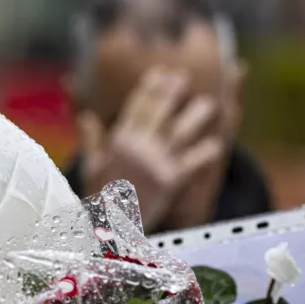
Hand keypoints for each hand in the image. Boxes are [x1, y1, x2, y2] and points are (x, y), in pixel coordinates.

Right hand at [77, 67, 223, 230]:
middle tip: (183, 78)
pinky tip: (217, 146)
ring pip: (179, 134)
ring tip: (209, 104)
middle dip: (171, 94)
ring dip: (195, 118)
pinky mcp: (169, 182)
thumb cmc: (99, 197)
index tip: (161, 74)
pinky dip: (204, 155)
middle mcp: (138, 149)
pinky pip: (190, 164)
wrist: (108, 229)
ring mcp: (154, 164)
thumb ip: (92, 140)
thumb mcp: (91, 167)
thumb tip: (86, 117)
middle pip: (158, 114)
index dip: (150, 89)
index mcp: (119, 142)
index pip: (136, 108)